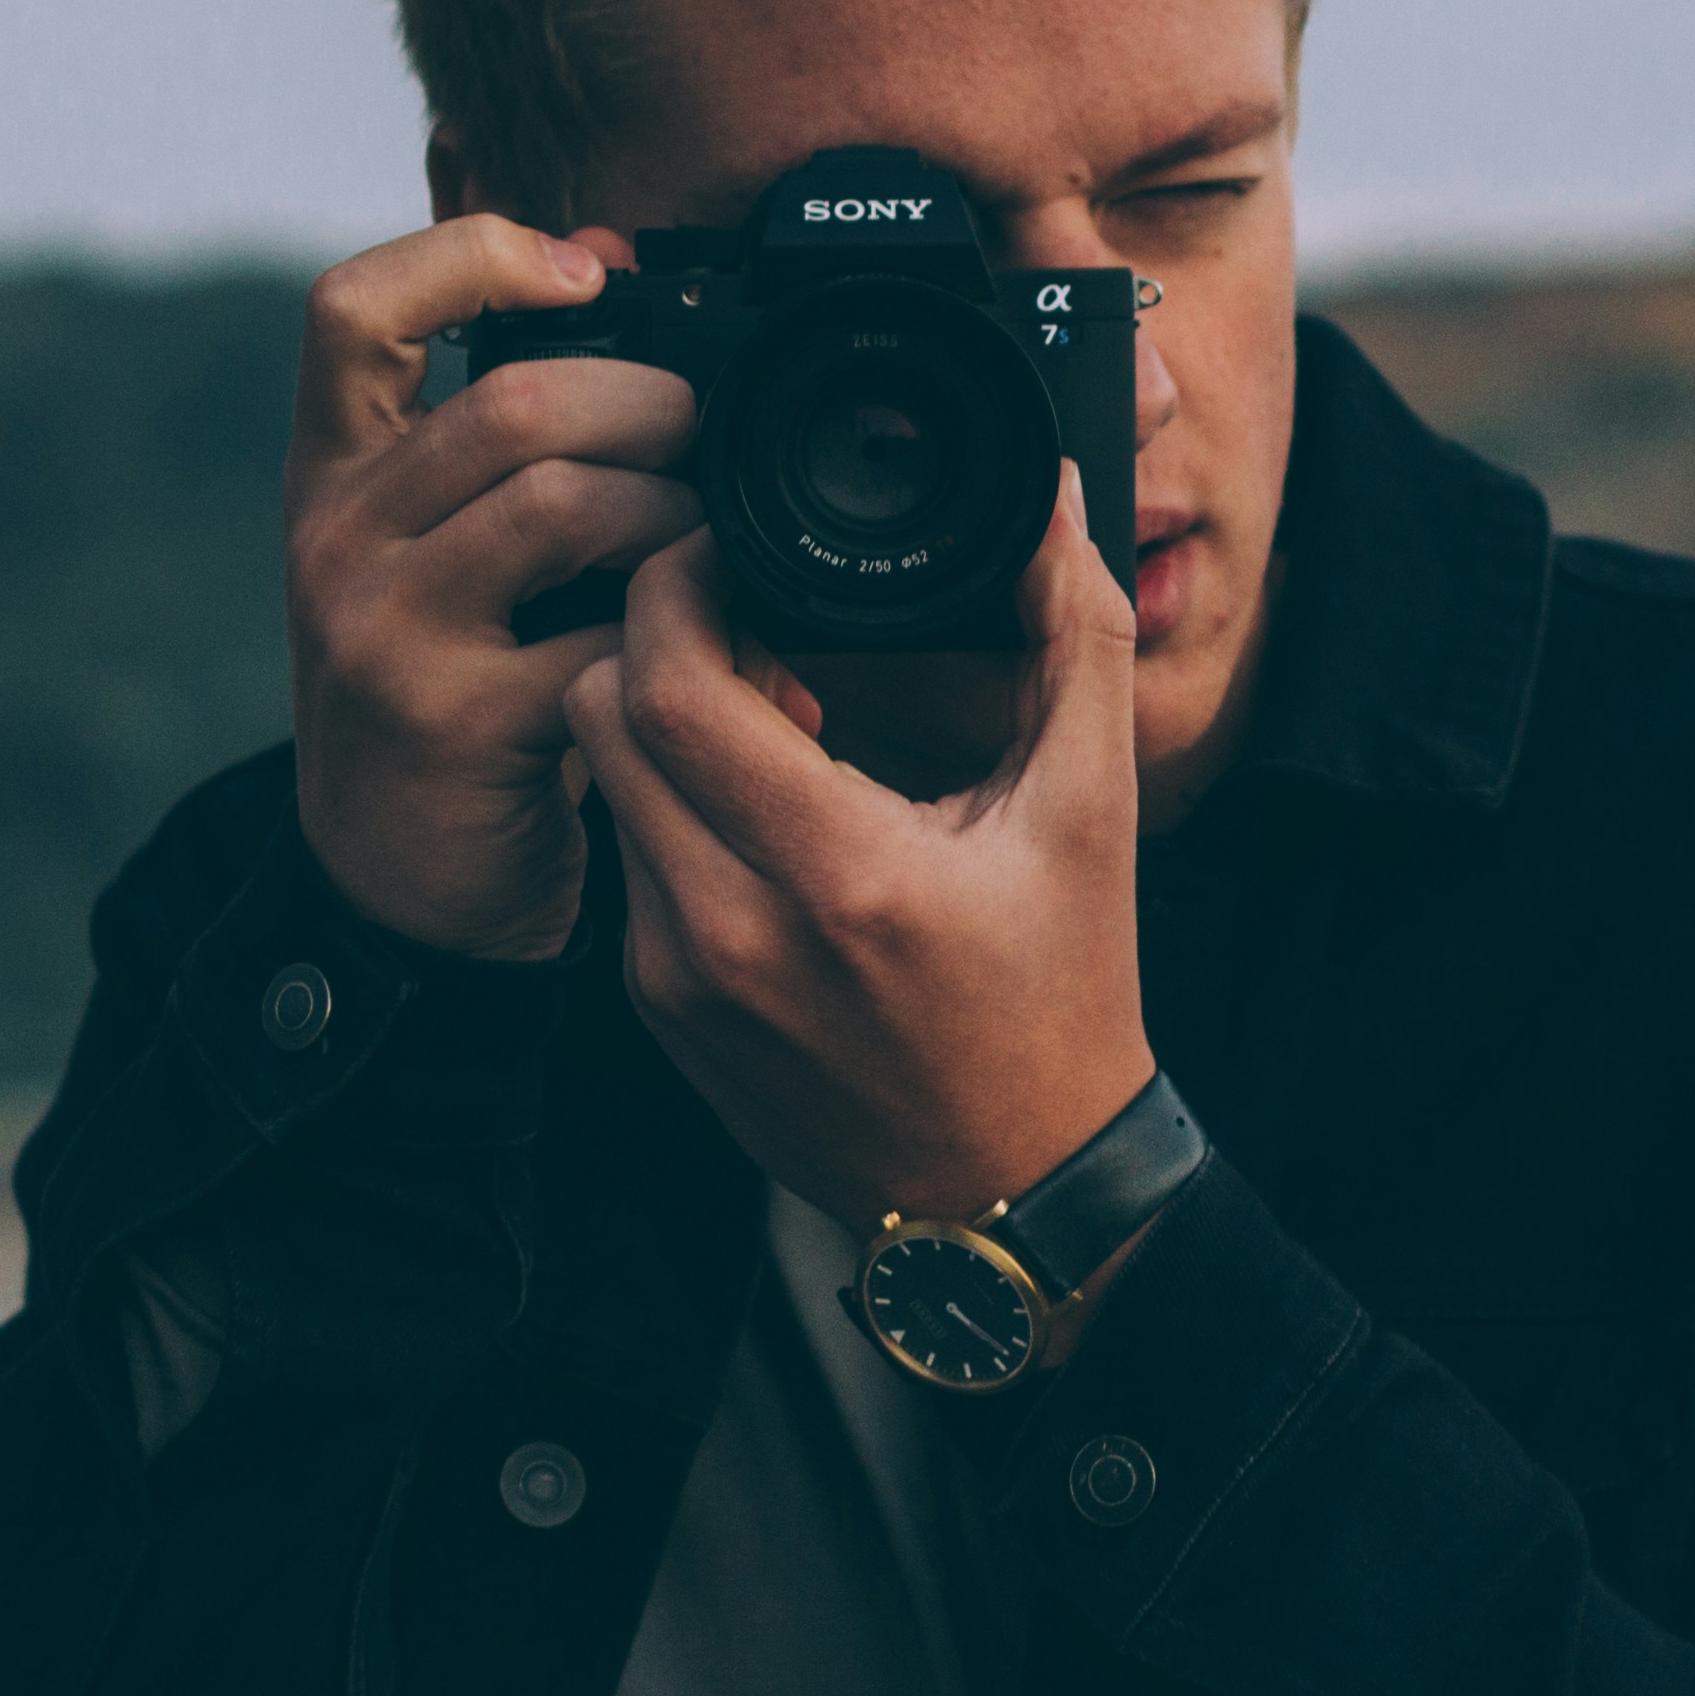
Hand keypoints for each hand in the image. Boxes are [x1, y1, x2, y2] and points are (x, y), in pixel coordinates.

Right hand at [286, 215, 695, 957]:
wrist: (396, 882)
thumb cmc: (453, 685)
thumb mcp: (443, 546)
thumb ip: (503, 425)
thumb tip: (609, 252)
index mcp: (336, 472)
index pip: (353, 310)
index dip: (468, 255)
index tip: (583, 271)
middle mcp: (338, 537)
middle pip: (511, 404)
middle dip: (651, 406)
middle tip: (708, 441)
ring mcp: (382, 630)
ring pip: (563, 505)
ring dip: (674, 517)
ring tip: (709, 549)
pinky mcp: (447, 721)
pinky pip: (600, 640)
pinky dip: (678, 639)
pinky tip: (710, 657)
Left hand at [564, 475, 1156, 1224]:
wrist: (1013, 1188)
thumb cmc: (1058, 999)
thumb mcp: (1089, 813)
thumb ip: (1075, 640)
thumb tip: (1050, 507)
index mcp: (839, 874)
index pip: (672, 685)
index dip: (674, 588)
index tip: (723, 552)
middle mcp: (733, 933)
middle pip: (605, 719)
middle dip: (655, 641)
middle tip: (740, 624)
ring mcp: (681, 983)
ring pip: (607, 788)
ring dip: (661, 728)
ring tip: (767, 721)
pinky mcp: (660, 1016)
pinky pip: (626, 865)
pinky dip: (671, 814)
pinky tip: (759, 818)